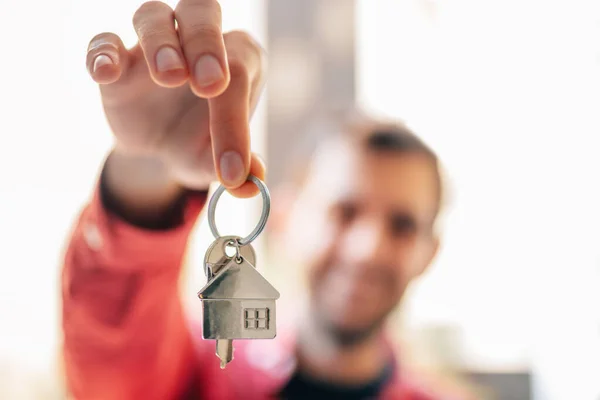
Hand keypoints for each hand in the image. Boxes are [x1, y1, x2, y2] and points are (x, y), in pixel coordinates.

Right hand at [86, 0, 265, 197]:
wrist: (160, 151)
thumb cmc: (200, 146)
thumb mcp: (219, 163)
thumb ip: (238, 169)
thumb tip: (252, 185)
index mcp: (238, 60)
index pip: (238, 73)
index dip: (234, 121)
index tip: (229, 170)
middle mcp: (200, 41)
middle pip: (202, 13)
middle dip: (206, 43)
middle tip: (209, 85)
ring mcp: (155, 45)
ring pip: (155, 16)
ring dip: (161, 42)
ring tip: (168, 77)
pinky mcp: (117, 60)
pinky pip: (104, 42)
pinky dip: (103, 52)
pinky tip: (106, 73)